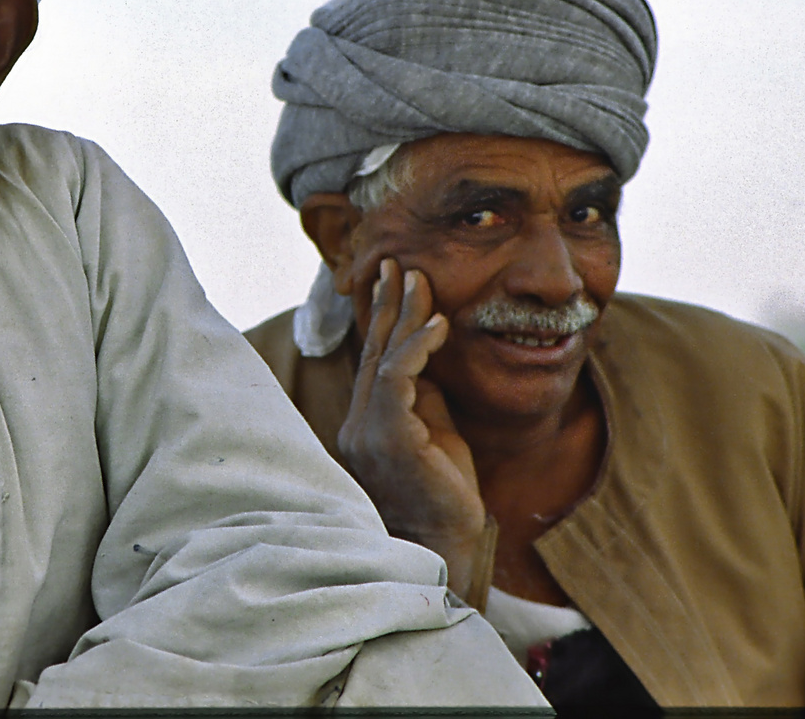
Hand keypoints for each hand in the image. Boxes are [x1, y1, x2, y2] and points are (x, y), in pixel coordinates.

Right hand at [337, 259, 488, 596]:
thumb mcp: (435, 430)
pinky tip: (438, 323)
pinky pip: (397, 378)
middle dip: (386, 303)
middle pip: (373, 350)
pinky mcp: (388, 436)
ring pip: (383, 358)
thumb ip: (425, 393)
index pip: (374, 360)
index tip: (394, 280)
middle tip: (396, 262)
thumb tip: (427, 349)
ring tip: (417, 279)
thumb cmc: (445, 492)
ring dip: (402, 315)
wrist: (445, 542)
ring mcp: (368, 430)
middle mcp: (358, 422)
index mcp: (367, 421)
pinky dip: (418, 346)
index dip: (384, 318)